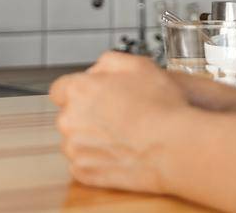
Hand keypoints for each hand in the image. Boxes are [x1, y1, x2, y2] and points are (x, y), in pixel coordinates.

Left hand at [49, 52, 189, 192]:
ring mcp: (75, 149)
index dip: (80, 92)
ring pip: (75, 141)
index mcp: (79, 90)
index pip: (61, 89)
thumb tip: (95, 71)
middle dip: (87, 115)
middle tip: (117, 117)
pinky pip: (83, 164)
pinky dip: (97, 160)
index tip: (95, 98)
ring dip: (91, 138)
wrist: (175, 147)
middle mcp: (69, 119)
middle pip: (69, 115)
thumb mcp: (138, 65)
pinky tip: (119, 154)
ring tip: (121, 137)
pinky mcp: (83, 173)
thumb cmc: (160, 106)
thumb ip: (108, 62)